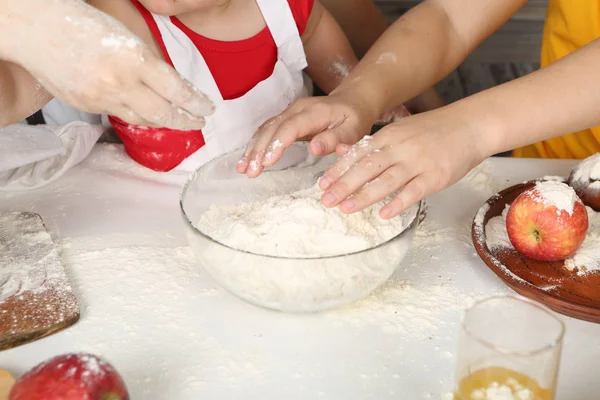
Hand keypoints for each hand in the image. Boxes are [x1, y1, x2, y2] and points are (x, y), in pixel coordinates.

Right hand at [1, 0, 213, 129]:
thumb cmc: (84, 23)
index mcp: (136, 60)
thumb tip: (172, 86)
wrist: (36, 27)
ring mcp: (102, 98)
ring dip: (163, 122)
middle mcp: (121, 83)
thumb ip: (150, 63)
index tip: (208, 108)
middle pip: (163, 114)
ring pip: (143, 120)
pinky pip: (119, 115)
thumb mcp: (128, 37)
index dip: (196, 103)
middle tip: (198, 123)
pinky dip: (137, 115)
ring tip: (177, 121)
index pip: (177, 91)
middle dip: (186, 121)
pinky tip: (146, 113)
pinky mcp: (88, 106)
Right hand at [236, 91, 381, 176]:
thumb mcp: (353, 130)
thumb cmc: (353, 119)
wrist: (351, 102)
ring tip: (243, 169)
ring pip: (266, 129)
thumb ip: (335, 139)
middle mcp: (297, 109)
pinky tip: (247, 160)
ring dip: (253, 149)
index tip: (268, 162)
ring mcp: (289, 112)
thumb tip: (314, 148)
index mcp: (315, 112)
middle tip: (251, 172)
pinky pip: (266, 130)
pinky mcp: (284, 118)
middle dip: (260, 150)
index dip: (278, 143)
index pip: (291, 127)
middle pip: (273, 128)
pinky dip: (255, 145)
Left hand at [318, 109, 485, 218]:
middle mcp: (401, 148)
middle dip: (344, 185)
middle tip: (326, 201)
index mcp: (389, 136)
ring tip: (345, 208)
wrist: (470, 125)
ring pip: (386, 181)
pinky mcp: (436, 176)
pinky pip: (413, 191)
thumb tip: (342, 152)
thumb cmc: (432, 130)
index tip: (322, 185)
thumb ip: (372, 143)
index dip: (338, 170)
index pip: (357, 154)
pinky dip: (398, 203)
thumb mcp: (399, 130)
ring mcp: (419, 162)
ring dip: (364, 196)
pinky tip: (384, 214)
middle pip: (367, 168)